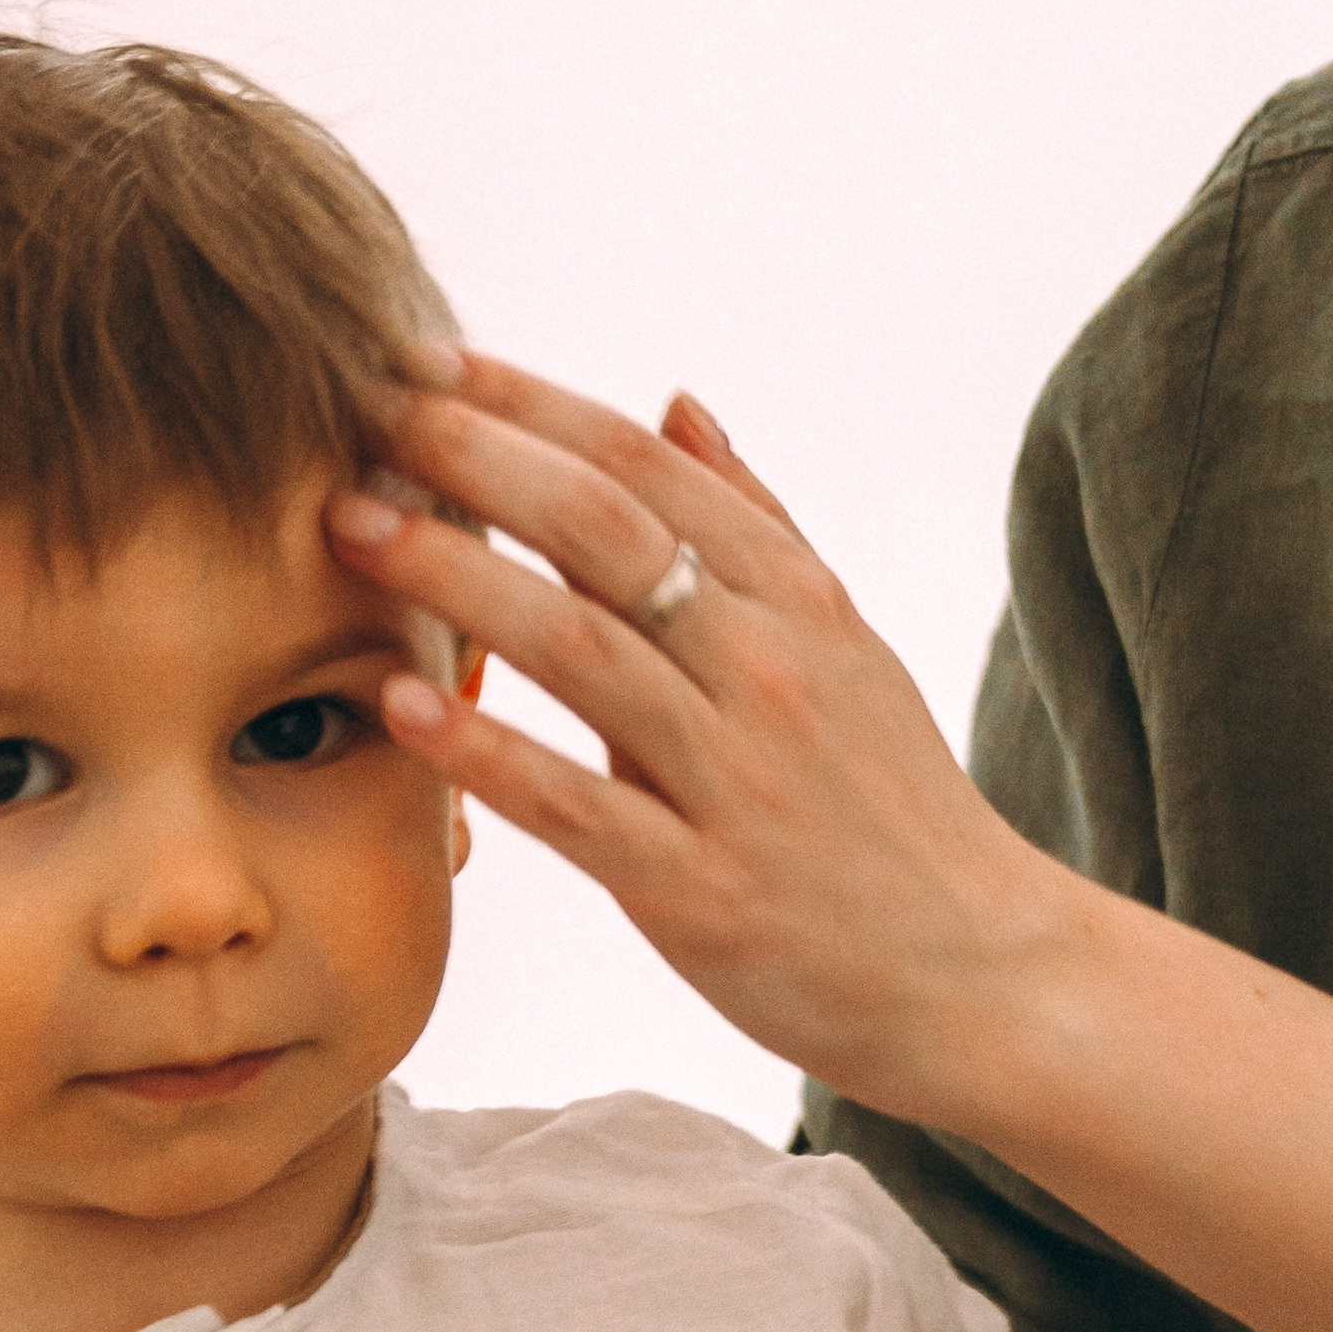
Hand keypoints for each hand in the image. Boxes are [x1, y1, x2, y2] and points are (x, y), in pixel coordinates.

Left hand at [323, 350, 1071, 1123]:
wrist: (980, 974)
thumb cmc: (892, 815)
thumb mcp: (845, 651)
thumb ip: (755, 529)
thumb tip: (676, 405)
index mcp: (796, 603)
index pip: (646, 469)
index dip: (530, 403)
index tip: (427, 357)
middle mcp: (768, 672)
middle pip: (605, 530)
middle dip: (477, 457)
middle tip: (366, 408)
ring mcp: (734, 780)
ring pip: (580, 649)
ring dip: (457, 577)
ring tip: (352, 527)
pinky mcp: (701, 893)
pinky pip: (576, 807)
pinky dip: (486, 753)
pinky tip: (399, 705)